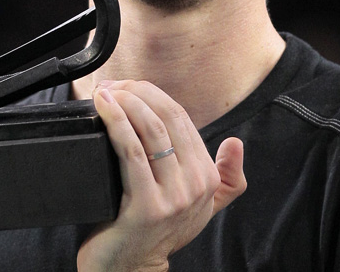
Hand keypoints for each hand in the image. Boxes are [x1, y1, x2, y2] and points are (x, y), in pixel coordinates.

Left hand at [77, 80, 246, 271]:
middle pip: (167, 118)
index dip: (151, 94)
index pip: (180, 117)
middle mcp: (196, 186)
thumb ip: (226, 180)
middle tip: (111, 85)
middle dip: (136, 92)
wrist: (128, 269)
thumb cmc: (154, 232)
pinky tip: (102, 107)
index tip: (125, 86)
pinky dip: (116, 122)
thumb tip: (237, 144)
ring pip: (151, 130)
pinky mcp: (147, 205)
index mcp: (208, 178)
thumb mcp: (199, 207)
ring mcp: (174, 197)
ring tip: (105, 92)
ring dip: (125, 102)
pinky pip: (131, 150)